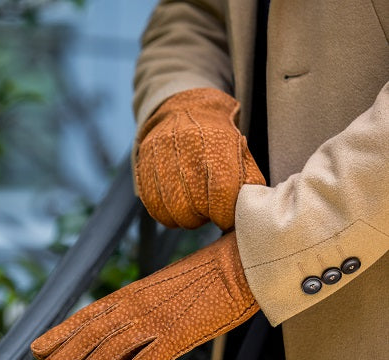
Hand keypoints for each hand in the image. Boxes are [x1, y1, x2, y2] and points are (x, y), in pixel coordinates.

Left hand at [31, 231, 258, 359]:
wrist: (240, 261)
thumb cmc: (205, 276)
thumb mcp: (165, 289)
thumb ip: (142, 310)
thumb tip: (124, 334)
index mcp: (133, 293)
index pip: (88, 316)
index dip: (60, 334)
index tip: (38, 349)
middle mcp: (137, 305)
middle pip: (91, 336)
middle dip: (64, 359)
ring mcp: (157, 320)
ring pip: (110, 350)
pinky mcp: (181, 333)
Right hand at [134, 88, 264, 229]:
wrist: (186, 110)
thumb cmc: (220, 140)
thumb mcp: (242, 154)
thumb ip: (248, 184)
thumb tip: (247, 214)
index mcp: (216, 144)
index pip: (220, 193)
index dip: (224, 215)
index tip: (226, 219)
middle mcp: (186, 148)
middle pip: (193, 208)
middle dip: (204, 217)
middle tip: (209, 211)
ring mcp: (160, 157)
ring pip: (172, 212)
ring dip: (185, 218)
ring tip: (194, 208)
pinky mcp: (143, 166)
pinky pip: (154, 207)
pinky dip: (167, 214)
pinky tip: (177, 205)